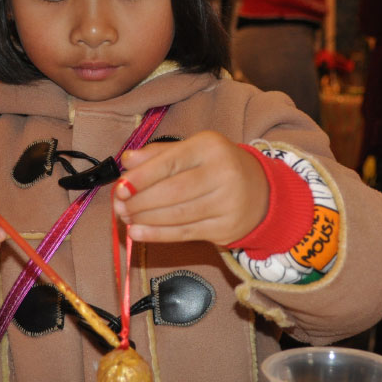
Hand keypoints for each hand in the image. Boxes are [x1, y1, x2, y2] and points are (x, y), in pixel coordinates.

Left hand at [112, 131, 268, 245]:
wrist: (262, 193)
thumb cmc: (218, 167)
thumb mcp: (193, 151)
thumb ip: (159, 154)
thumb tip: (127, 160)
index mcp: (211, 147)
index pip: (170, 162)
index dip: (142, 177)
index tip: (120, 187)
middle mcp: (223, 173)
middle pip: (173, 191)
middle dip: (140, 201)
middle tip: (119, 207)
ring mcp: (227, 202)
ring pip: (177, 214)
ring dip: (145, 219)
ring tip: (126, 218)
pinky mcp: (226, 227)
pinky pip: (185, 233)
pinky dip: (157, 235)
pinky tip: (138, 233)